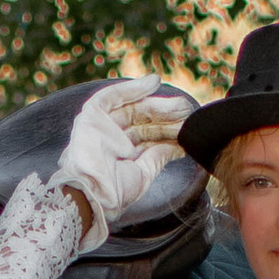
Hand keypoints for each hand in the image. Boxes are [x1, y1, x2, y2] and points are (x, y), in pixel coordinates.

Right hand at [52, 81, 195, 239]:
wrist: (93, 195)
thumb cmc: (114, 193)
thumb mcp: (143, 174)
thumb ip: (157, 157)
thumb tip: (176, 147)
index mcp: (119, 158)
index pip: (146, 139)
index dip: (166, 132)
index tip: (186, 128)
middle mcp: (109, 141)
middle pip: (141, 123)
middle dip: (165, 117)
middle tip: (188, 113)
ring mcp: (99, 128)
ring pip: (131, 109)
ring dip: (156, 105)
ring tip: (180, 104)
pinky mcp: (90, 117)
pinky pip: (111, 97)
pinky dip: (131, 89)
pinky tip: (153, 83)